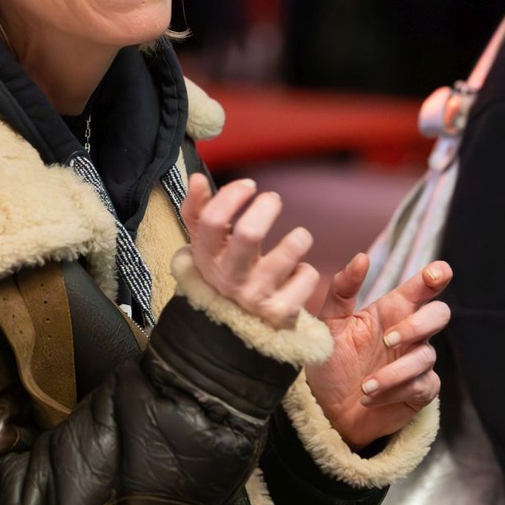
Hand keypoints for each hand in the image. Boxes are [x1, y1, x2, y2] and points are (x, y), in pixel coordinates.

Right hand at [182, 176, 320, 329]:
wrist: (236, 327)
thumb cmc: (224, 271)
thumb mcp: (205, 244)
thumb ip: (198, 209)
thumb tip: (196, 177)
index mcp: (206, 258)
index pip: (212, 220)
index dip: (232, 195)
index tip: (249, 185)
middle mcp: (228, 278)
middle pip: (248, 233)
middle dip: (267, 207)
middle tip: (273, 200)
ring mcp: (254, 297)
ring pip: (287, 253)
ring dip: (299, 239)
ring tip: (299, 237)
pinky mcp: (280, 313)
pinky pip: (306, 277)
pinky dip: (307, 271)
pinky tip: (298, 273)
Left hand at [305, 254, 450, 448]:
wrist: (326, 407)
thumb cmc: (331, 361)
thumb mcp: (329, 324)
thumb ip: (342, 291)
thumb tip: (362, 257)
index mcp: (390, 311)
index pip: (422, 288)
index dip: (435, 276)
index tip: (437, 272)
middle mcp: (409, 333)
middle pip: (439, 315)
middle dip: (418, 325)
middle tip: (387, 339)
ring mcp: (417, 362)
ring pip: (426, 356)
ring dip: (394, 371)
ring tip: (364, 384)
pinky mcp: (420, 391)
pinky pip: (420, 385)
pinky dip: (393, 391)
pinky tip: (369, 397)